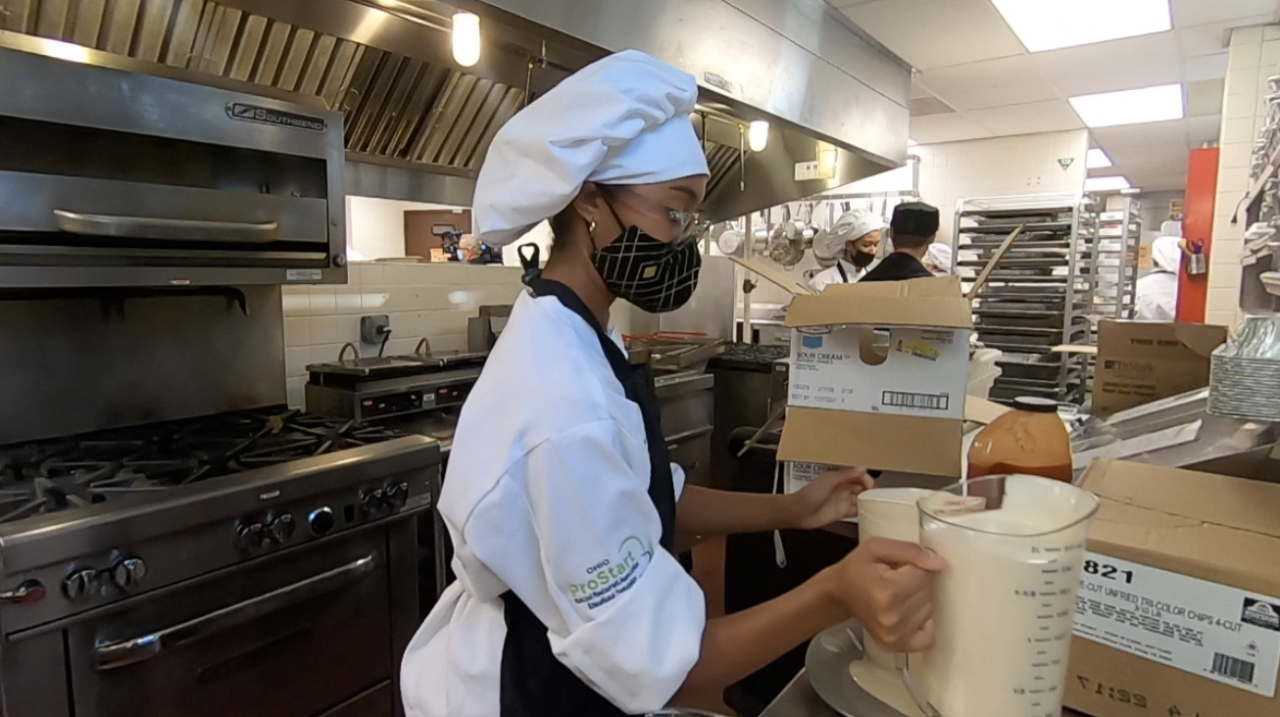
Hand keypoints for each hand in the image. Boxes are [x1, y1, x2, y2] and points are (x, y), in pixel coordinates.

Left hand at [789, 467, 873, 529]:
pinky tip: (868, 510)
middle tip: (874, 493)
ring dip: (867, 500)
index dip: (865, 478)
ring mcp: (843, 501)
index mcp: (839, 478)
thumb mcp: (830, 480)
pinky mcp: (842, 513)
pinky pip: (856, 511)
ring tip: (875, 502)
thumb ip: (847, 475)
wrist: (800, 511)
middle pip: (861, 487)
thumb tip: (863, 468)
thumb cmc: (811, 493)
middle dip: (869, 489)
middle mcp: (842, 489)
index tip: (870, 483)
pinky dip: (863, 510)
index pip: (857, 475)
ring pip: (860, 499)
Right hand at [825, 538, 946, 652]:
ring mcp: (894, 635)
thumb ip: (910, 551)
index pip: (923, 574)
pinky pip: (928, 637)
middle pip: (927, 593)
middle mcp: (892, 618)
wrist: (839, 594)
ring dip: (919, 601)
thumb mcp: (877, 547)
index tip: (895, 569)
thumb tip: (940, 564)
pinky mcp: (896, 646)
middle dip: (916, 583)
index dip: (912, 567)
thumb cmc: (857, 569)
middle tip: (895, 581)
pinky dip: (923, 623)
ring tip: (898, 596)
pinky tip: (908, 613)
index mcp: (887, 592)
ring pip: (929, 611)